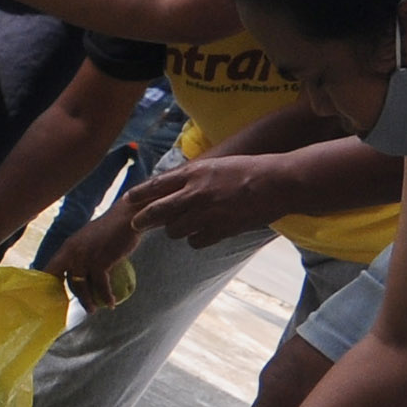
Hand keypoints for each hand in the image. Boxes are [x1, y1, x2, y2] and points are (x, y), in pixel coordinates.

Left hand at [48, 205, 139, 307]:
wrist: (127, 218)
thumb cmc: (111, 230)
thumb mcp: (89, 240)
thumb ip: (82, 253)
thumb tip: (80, 271)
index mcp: (68, 246)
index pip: (51, 268)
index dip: (48, 283)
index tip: (51, 296)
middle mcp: (72, 252)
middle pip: (62, 280)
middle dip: (63, 295)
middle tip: (69, 307)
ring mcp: (84, 257)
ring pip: (80, 287)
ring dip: (86, 302)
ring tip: (92, 310)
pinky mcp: (99, 262)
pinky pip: (101, 286)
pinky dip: (106, 296)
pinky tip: (111, 303)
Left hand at [121, 154, 281, 250]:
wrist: (278, 183)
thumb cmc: (250, 170)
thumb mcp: (217, 165)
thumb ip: (195, 176)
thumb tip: (176, 183)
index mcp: (195, 173)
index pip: (157, 185)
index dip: (140, 194)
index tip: (128, 200)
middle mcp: (196, 193)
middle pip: (158, 212)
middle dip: (144, 220)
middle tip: (137, 224)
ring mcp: (207, 213)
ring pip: (175, 230)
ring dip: (175, 229)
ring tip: (179, 227)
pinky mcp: (220, 230)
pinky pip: (196, 242)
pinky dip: (196, 240)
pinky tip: (201, 235)